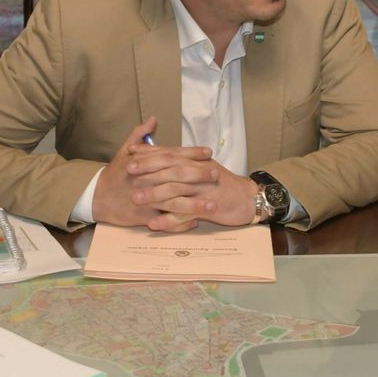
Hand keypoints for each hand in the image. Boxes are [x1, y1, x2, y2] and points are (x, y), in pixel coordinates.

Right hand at [92, 117, 213, 229]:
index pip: (172, 155)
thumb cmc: (115, 174)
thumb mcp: (124, 151)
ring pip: (174, 202)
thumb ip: (140, 134)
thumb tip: (153, 119)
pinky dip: (180, 223)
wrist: (97, 197)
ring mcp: (146, 199)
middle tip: (217, 174)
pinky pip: (165, 222)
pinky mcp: (144, 216)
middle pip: (176, 177)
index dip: (191, 154)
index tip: (208, 153)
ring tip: (214, 205)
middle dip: (198, 175)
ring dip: (195, 204)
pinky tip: (196, 222)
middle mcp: (147, 180)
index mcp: (145, 163)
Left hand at [127, 151, 259, 229]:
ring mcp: (204, 191)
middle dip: (149, 168)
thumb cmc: (223, 184)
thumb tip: (163, 154)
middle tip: (129, 170)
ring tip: (136, 198)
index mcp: (197, 162)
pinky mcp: (209, 209)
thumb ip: (186, 160)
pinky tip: (154, 224)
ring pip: (176, 191)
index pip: (171, 153)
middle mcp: (200, 173)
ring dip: (155, 194)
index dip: (151, 152)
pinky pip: (186, 214)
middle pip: (171, 168)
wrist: (248, 198)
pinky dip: (170, 220)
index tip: (131, 152)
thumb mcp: (206, 166)